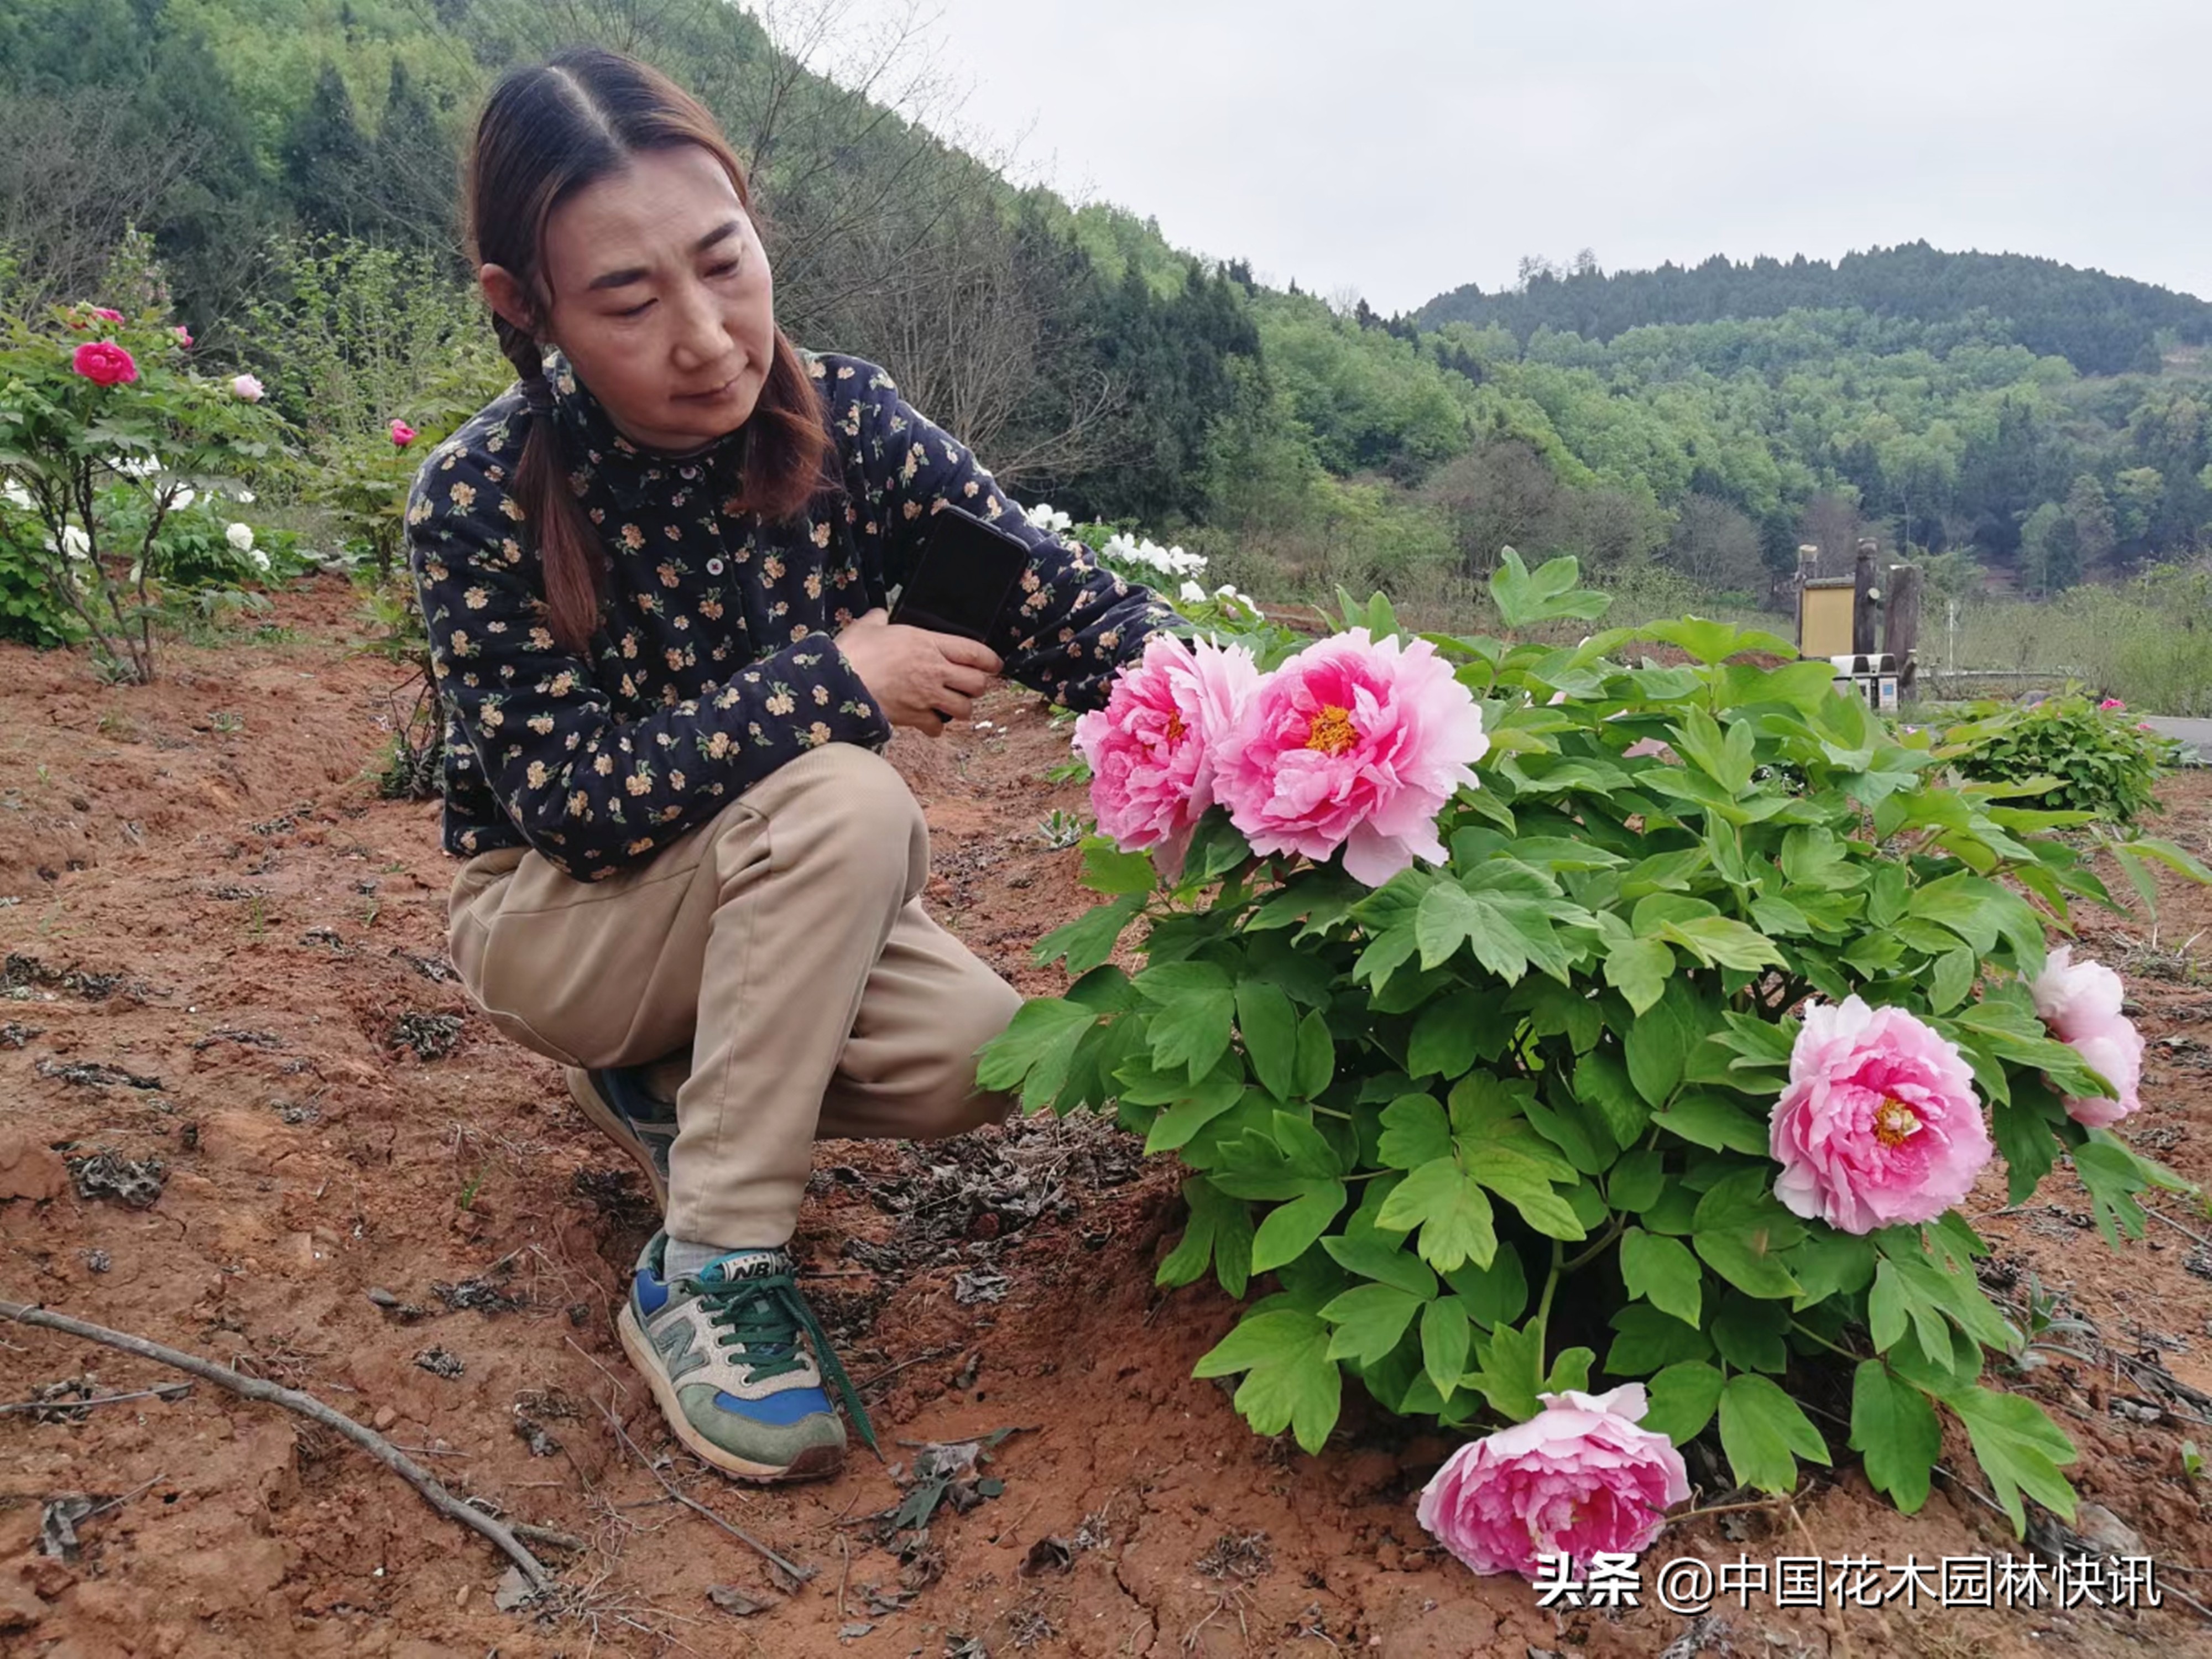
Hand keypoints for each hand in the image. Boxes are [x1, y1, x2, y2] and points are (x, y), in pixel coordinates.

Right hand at [835, 608, 1001, 734]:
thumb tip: (879, 615)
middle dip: (978, 686)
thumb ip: (878, 619)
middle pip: (977, 683)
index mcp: (928, 644)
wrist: (838, 684)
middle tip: (970, 686)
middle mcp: (934, 670)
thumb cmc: (853, 653)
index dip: (990, 660)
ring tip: (952, 705)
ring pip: (964, 709)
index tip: (994, 664)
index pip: (974, 651)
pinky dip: (935, 728)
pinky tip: (929, 723)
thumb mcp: (867, 626)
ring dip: (961, 709)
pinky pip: (937, 727)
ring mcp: (926, 696)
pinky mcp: (914, 717)